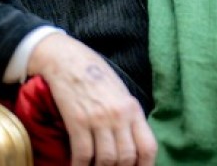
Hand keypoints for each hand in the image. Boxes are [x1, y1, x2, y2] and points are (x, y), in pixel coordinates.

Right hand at [27, 33, 156, 165]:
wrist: (68, 60)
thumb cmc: (95, 76)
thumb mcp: (120, 94)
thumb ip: (128, 117)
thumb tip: (132, 145)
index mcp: (132, 108)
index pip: (147, 146)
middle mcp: (119, 115)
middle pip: (126, 157)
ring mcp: (98, 119)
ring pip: (106, 160)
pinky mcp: (77, 121)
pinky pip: (83, 154)